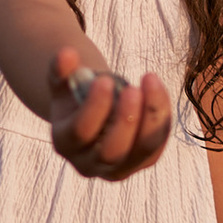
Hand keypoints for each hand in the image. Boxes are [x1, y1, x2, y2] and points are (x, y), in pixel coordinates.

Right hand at [51, 58, 173, 181]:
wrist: (96, 110)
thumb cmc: (78, 93)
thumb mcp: (65, 80)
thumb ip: (61, 68)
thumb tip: (66, 53)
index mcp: (65, 143)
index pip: (80, 132)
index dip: (94, 107)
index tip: (104, 79)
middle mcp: (89, 164)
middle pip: (109, 152)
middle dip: (124, 120)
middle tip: (132, 88)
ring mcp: (117, 168)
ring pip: (141, 153)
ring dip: (150, 118)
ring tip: (150, 83)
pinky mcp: (141, 162)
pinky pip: (157, 145)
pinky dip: (162, 118)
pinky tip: (156, 89)